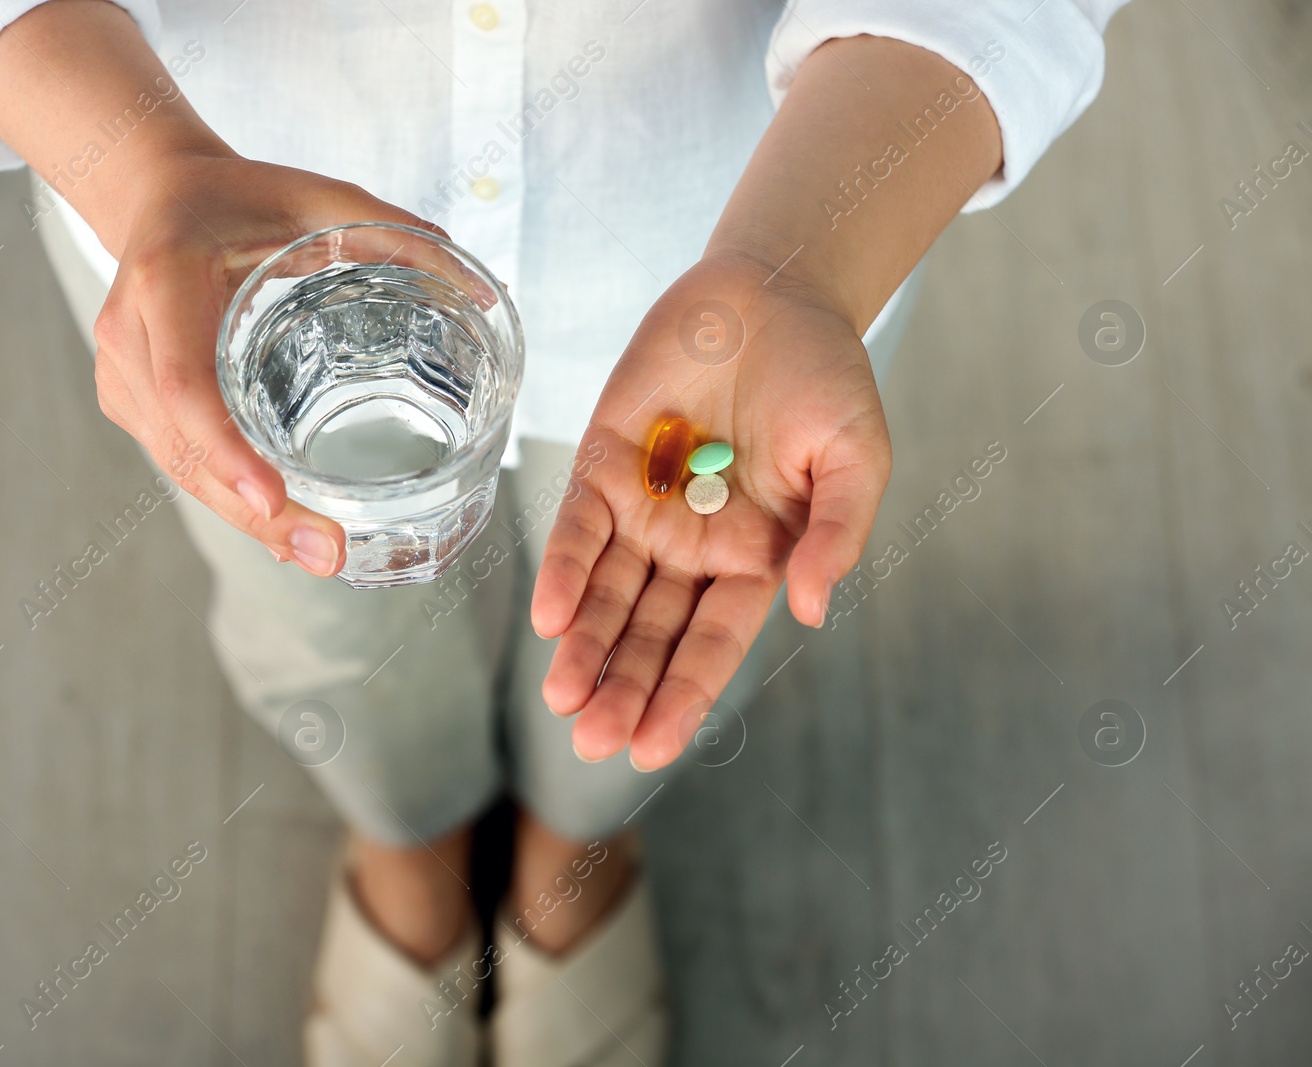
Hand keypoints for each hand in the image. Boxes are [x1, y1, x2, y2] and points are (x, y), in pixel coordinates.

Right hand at [91, 149, 448, 575]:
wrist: (163, 197)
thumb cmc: (242, 197)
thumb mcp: (316, 195)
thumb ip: (394, 233)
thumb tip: (485, 292)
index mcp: (163, 278)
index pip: (183, 380)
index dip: (224, 446)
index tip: (274, 494)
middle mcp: (131, 334)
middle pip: (183, 445)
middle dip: (254, 509)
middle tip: (326, 553)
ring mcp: (122, 375)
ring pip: (179, 467)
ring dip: (246, 518)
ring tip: (318, 554)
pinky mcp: (132, 402)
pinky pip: (179, 461)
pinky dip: (231, 498)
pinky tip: (285, 531)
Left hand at [531, 253, 891, 769]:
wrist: (772, 293)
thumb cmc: (825, 378)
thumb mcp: (855, 457)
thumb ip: (835, 533)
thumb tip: (809, 611)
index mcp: (755, 560)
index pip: (713, 644)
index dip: (683, 695)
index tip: (653, 748)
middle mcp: (692, 548)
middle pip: (650, 634)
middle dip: (622, 689)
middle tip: (595, 743)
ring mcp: (644, 509)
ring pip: (604, 594)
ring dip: (583, 647)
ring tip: (563, 700)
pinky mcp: (603, 464)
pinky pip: (576, 528)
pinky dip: (561, 570)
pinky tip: (550, 618)